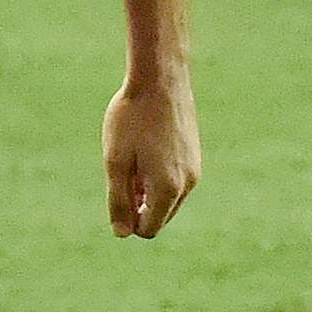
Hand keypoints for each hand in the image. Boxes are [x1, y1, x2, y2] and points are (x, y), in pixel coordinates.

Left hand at [102, 72, 199, 238]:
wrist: (160, 79)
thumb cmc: (132, 119)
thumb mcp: (116, 162)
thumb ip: (118, 201)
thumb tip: (122, 233)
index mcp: (167, 189)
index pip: (147, 229)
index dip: (126, 218)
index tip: (116, 187)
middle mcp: (188, 184)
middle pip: (159, 217)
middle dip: (138, 205)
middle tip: (124, 170)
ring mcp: (195, 169)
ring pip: (168, 200)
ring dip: (147, 190)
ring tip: (134, 157)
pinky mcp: (195, 156)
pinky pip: (176, 182)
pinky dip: (159, 176)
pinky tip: (146, 148)